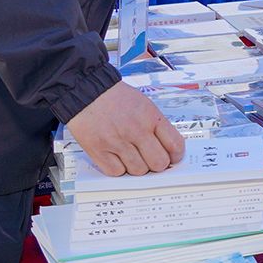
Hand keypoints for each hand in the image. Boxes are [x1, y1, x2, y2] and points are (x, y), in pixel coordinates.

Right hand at [67, 81, 184, 176]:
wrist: (85, 91)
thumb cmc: (115, 97)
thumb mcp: (144, 104)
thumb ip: (156, 125)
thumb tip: (167, 147)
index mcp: (151, 117)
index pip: (175, 145)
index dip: (176, 156)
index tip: (173, 158)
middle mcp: (136, 130)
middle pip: (158, 163)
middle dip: (157, 165)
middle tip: (151, 159)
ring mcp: (117, 142)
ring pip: (138, 171)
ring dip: (137, 167)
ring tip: (132, 157)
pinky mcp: (98, 150)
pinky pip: (116, 172)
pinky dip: (118, 169)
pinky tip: (118, 158)